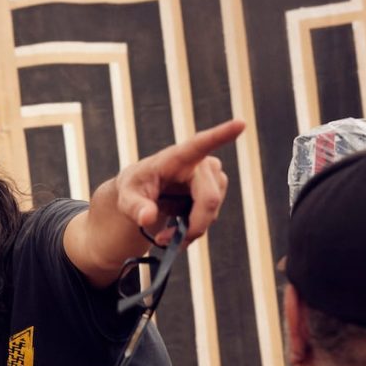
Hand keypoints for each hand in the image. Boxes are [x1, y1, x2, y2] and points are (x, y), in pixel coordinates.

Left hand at [116, 119, 244, 245]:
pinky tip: (176, 232)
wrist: (141, 196)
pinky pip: (209, 218)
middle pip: (209, 199)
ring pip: (211, 212)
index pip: (200, 144)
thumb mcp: (126, 197)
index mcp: (177, 157)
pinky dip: (192, 231)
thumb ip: (135, 207)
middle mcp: (200, 164)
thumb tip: (147, 218)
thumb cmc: (134, 188)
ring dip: (189, 230)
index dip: (221, 135)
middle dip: (192, 225)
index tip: (240, 124)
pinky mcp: (214, 193)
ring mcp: (212, 179)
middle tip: (164, 241)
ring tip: (164, 235)